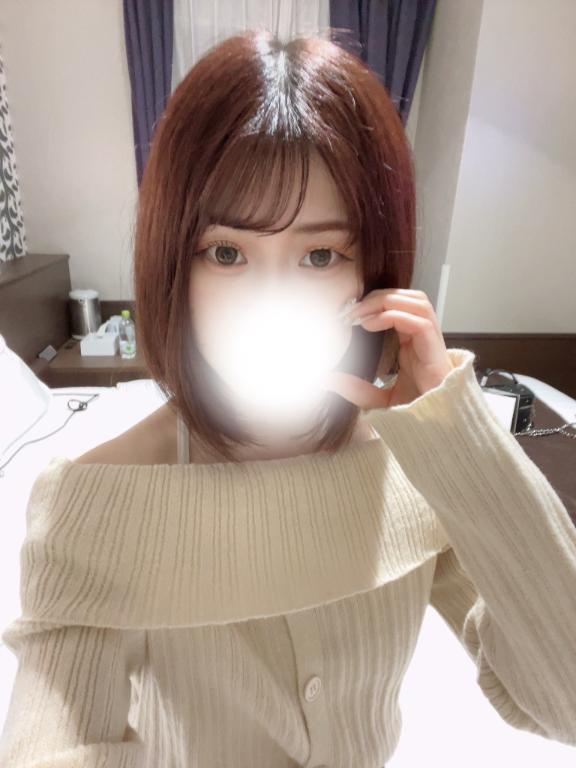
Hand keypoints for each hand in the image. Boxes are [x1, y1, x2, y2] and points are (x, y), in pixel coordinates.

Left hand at [324, 289, 453, 410]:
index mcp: (414, 340)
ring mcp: (432, 341)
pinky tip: (371, 324)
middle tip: (351, 311)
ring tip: (361, 315)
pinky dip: (394, 316)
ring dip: (386, 301)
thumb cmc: (416, 409)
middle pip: (408, 297)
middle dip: (378, 297)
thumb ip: (357, 389)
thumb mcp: (379, 399)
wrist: (438, 425)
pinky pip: (420, 321)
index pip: (399, 305)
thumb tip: (328, 380)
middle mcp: (424, 336)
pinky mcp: (436, 350)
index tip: (348, 314)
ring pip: (417, 301)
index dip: (374, 302)